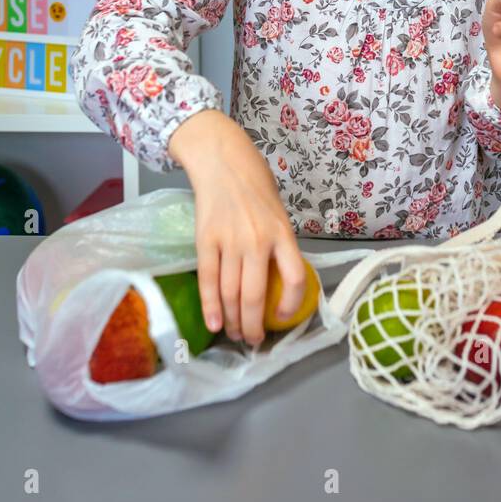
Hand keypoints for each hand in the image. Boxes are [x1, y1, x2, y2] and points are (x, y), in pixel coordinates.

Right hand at [167, 110, 308, 346]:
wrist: (222, 160)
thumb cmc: (254, 184)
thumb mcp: (278, 212)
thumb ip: (279, 244)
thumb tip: (279, 280)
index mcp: (282, 233)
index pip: (294, 278)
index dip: (292, 305)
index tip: (282, 319)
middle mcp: (258, 240)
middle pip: (256, 295)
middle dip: (255, 325)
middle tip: (254, 341)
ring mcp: (230, 241)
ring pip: (231, 293)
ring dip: (233, 321)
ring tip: (236, 335)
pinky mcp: (206, 240)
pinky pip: (208, 280)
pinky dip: (210, 306)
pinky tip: (214, 324)